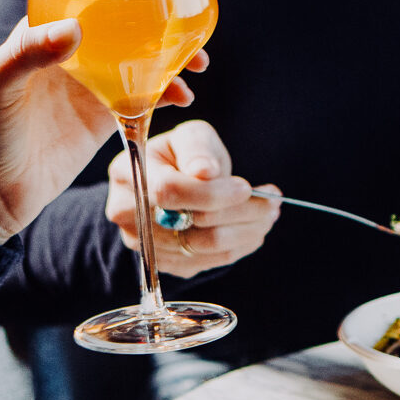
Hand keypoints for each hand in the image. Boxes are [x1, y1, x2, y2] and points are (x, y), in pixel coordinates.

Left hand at [0, 19, 208, 243]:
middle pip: (125, 30)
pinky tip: (182, 99)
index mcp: (41, 35)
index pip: (91, 0)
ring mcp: (87, 88)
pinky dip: (165, 95)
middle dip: (162, 28)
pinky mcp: (99, 120)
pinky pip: (141, 99)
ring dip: (170, 61)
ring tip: (196, 70)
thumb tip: (75, 27)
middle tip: (192, 37)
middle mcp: (68, 55)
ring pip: (139, 62)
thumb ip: (28, 52)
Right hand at [109, 120, 278, 277]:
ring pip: (203, 247)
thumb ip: (197, 149)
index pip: (169, 191)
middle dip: (241, 212)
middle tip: (272, 201)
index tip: (246, 188)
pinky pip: (207, 262)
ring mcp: (142, 243)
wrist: (170, 182)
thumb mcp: (191, 137)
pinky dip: (238, 246)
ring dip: (246, 232)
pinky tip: (253, 229)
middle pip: (189, 224)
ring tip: (268, 214)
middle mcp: (126, 212)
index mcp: (127, 172)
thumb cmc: (183, 155)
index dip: (212, 194)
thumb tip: (205, 171)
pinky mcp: (162, 263)